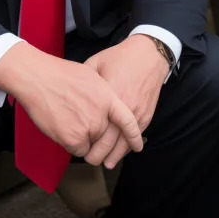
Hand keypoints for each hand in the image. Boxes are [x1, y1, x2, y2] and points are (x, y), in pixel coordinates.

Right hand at [0, 44, 143, 167]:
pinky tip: (61, 124)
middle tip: (80, 119)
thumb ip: (103, 95)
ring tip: (68, 118)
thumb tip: (106, 108)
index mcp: (108, 97)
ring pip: (90, 144)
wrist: (38, 78)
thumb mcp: (90, 75)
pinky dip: (70, 142)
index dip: (134, 136)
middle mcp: (101, 115)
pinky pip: (77, 149)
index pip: (128, 121)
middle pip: (105, 136)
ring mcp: (87, 128)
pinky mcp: (73, 139)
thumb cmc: (60, 74)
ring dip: (82, 138)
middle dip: (95, 133)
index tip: (137, 146)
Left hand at [82, 35, 168, 167]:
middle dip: (99, 154)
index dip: (88, 141)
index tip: (79, 146)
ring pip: (125, 143)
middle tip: (89, 159)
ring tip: (104, 163)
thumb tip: (71, 93)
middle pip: (110, 140)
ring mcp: (137, 113)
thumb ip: (84, 81)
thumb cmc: (120, 57)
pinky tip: (119, 152)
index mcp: (109, 95)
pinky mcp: (146, 115)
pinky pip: (136, 137)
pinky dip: (127, 147)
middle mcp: (124, 107)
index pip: (97, 127)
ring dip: (114, 156)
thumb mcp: (96, 63)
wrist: (148, 54)